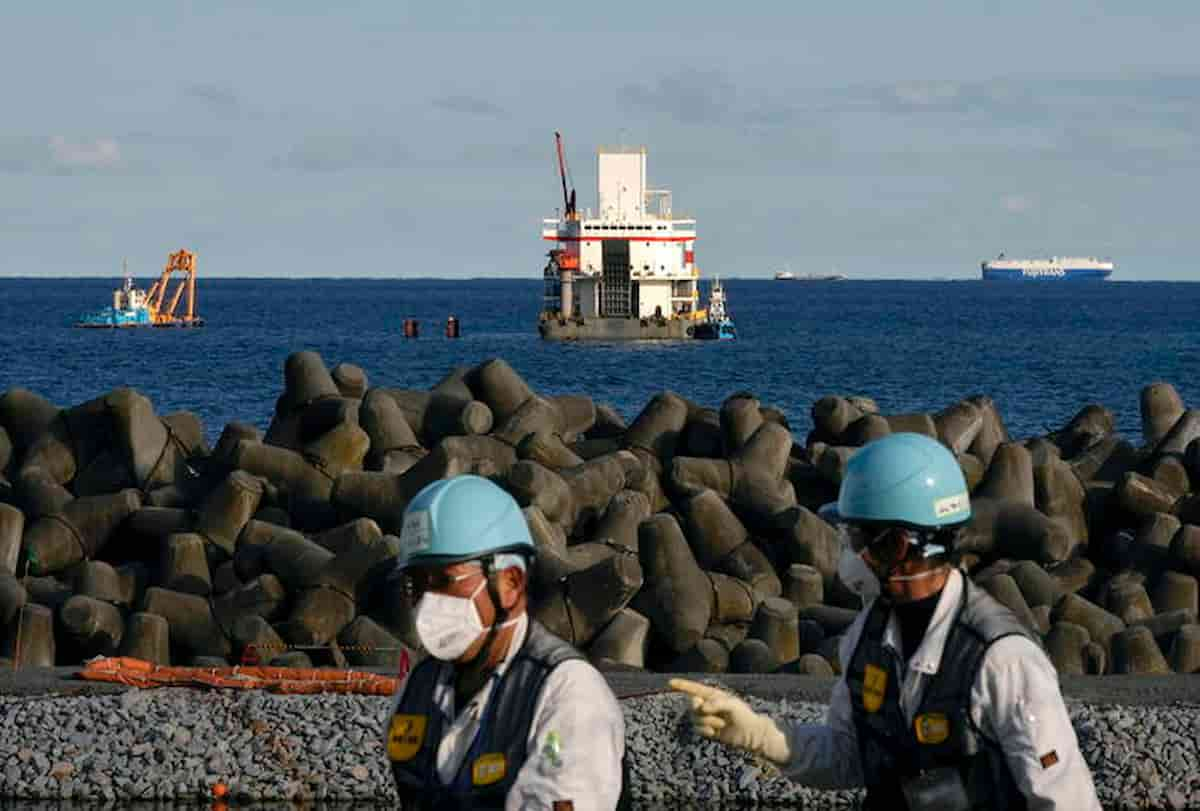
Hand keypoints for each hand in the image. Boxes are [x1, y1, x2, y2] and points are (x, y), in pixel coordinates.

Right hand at [669, 678, 790, 764]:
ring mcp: (707, 718)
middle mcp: (708, 705)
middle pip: (692, 704)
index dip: (682, 685)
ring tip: (721, 724)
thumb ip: (716, 703)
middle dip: (696, 708)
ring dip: (706, 721)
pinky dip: (704, 730)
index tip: (670, 682)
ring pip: (694, 718)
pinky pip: (697, 729)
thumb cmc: (744, 715)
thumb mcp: (732, 705)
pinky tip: (714, 732)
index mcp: (713, 695)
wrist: (750, 734)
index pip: (694, 688)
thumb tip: (701, 707)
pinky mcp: (707, 730)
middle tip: (705, 710)